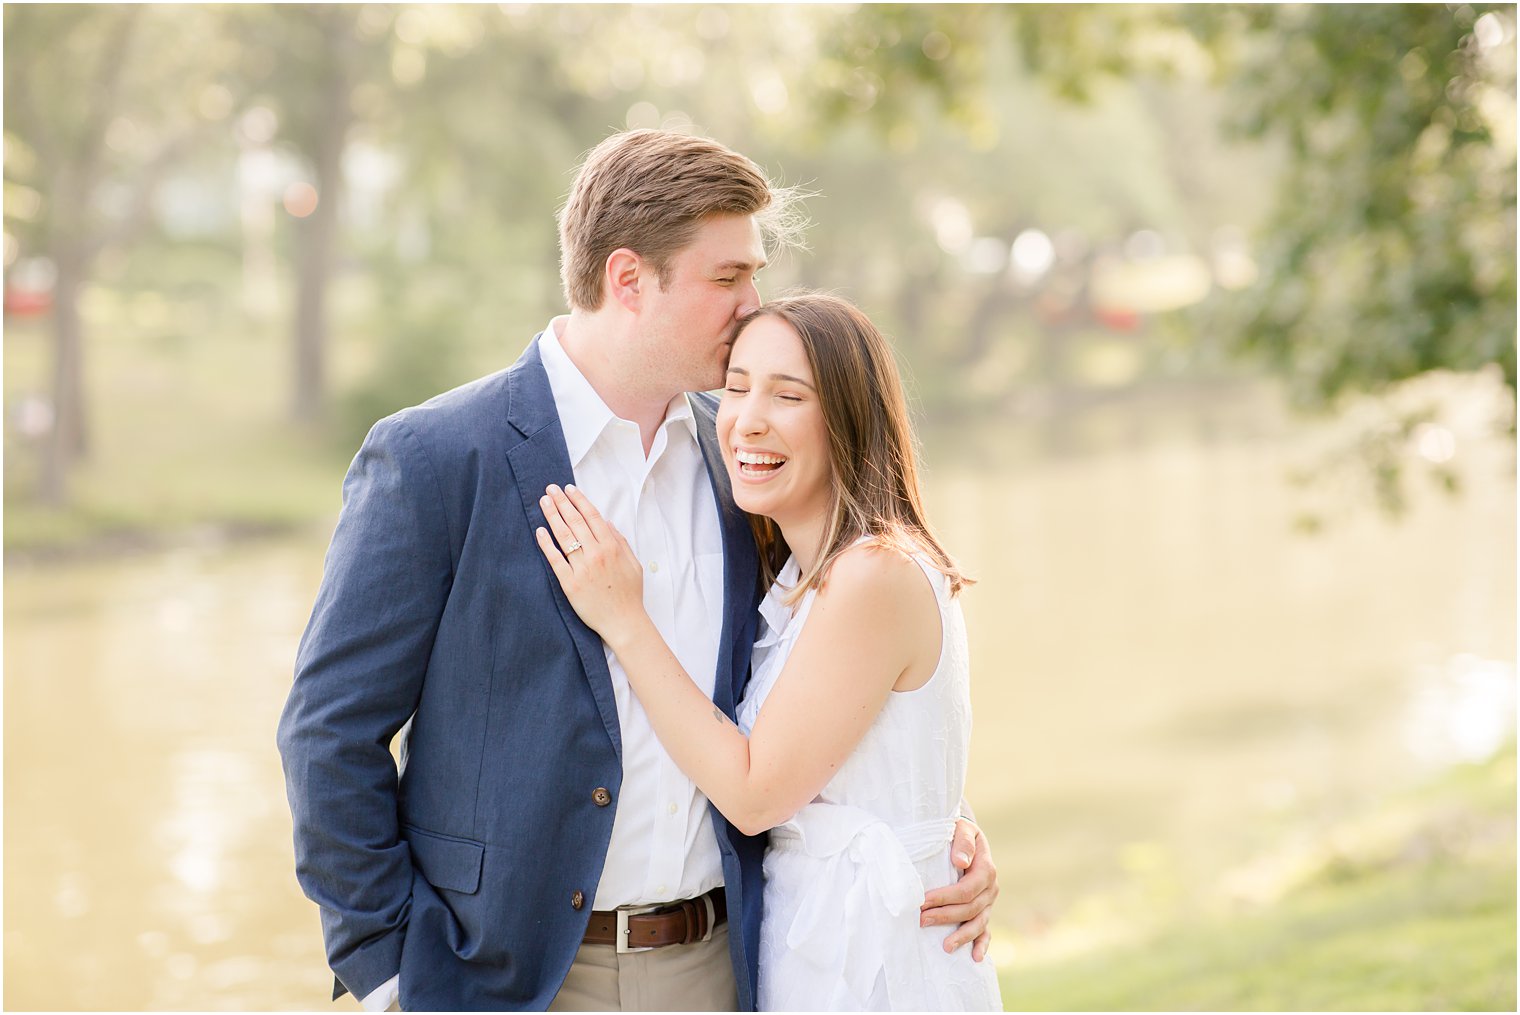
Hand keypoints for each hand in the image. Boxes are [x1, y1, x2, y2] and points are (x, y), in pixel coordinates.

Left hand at [536, 484, 646, 646]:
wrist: (624, 622)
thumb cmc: (630, 594)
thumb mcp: (634, 564)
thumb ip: (621, 542)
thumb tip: (607, 523)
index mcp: (612, 547)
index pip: (592, 516)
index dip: (579, 500)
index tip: (569, 489)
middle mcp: (596, 554)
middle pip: (575, 522)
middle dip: (562, 503)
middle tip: (550, 489)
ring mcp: (582, 569)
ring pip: (564, 536)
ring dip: (553, 516)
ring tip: (544, 502)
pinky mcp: (570, 584)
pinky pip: (555, 560)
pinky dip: (546, 544)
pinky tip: (540, 531)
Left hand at [921, 818, 997, 960]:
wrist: (966, 837)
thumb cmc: (958, 832)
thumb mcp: (961, 828)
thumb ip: (962, 842)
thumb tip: (960, 862)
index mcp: (985, 869)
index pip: (966, 889)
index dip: (945, 898)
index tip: (923, 901)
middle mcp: (990, 888)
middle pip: (970, 909)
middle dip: (945, 916)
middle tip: (921, 920)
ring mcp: (988, 902)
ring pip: (978, 924)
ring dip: (962, 936)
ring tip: (945, 946)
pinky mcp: (984, 910)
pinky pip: (986, 931)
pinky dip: (982, 944)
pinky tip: (974, 957)